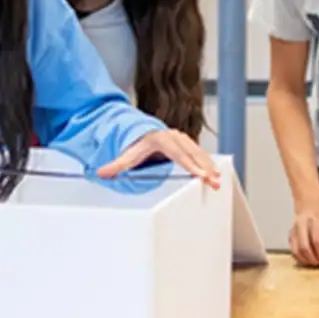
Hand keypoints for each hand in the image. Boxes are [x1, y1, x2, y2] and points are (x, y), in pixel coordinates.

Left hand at [96, 129, 220, 189]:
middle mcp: (176, 137)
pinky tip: (216, 175)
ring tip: (218, 181)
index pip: (178, 153)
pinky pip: (202, 155)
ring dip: (210, 167)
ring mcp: (185, 140)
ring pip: (200, 154)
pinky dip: (209, 164)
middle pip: (193, 153)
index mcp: (161, 139)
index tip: (200, 174)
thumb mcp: (127, 156)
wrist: (145, 135)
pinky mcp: (190, 145)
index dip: (190, 164)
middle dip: (205, 168)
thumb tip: (100, 173)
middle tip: (213, 181)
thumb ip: (115, 166)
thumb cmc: (137, 148)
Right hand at [289, 203, 318, 268]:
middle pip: (305, 247)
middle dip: (313, 259)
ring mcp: (294, 229)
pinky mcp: (290, 234)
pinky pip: (292, 249)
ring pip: (296, 250)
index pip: (317, 241)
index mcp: (315, 221)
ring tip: (314, 263)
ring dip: (306, 260)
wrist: (307, 200)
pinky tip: (306, 259)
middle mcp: (302, 225)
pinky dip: (299, 257)